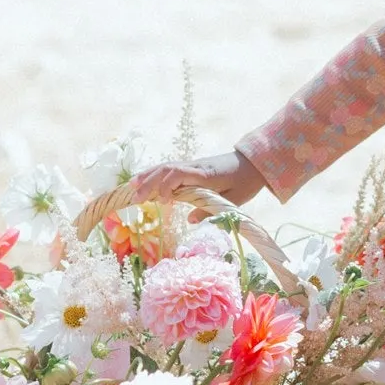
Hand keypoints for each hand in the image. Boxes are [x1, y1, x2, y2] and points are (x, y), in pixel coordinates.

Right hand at [123, 150, 266, 212]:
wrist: (254, 163)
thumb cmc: (245, 183)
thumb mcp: (234, 201)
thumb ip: (212, 209)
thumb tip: (190, 220)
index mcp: (207, 175)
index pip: (180, 174)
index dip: (167, 186)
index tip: (161, 201)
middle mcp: (196, 167)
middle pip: (167, 169)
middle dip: (149, 183)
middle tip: (134, 199)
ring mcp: (192, 165)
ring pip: (165, 167)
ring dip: (147, 176)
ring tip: (130, 188)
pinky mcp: (190, 167)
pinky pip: (169, 168)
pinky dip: (154, 174)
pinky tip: (142, 181)